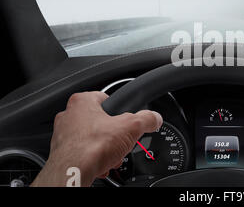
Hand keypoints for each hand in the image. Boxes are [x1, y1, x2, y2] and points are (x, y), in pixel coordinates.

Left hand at [32, 92, 162, 186]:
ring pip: (91, 139)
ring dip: (104, 148)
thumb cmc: (91, 147)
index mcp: (82, 102)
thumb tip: (154, 118)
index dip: (119, 110)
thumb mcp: (131, 127)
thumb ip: (146, 119)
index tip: (126, 120)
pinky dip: (93, 159)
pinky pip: (83, 153)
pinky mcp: (61, 153)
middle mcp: (68, 115)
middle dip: (113, 134)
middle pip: (100, 121)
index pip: (106, 98)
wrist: (73, 172)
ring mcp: (62, 135)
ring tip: (111, 156)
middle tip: (120, 141)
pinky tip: (101, 165)